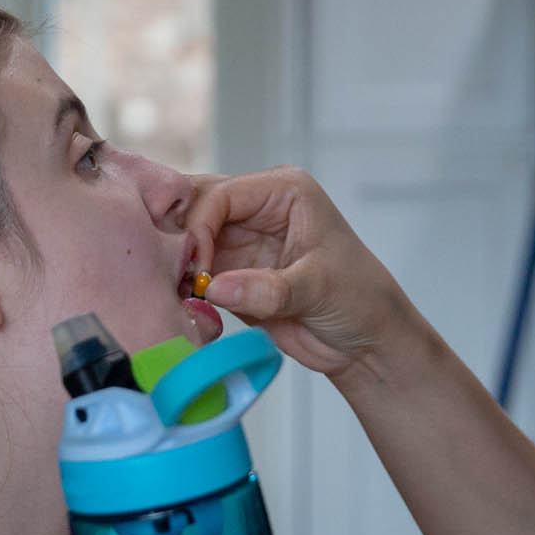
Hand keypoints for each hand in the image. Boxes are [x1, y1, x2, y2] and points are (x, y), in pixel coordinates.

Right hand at [180, 167, 413, 383]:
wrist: (365, 343)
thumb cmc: (359, 299)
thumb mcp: (317, 288)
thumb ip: (267, 289)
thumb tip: (215, 287)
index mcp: (283, 191)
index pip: (222, 194)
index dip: (200, 226)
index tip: (198, 266)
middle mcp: (257, 209)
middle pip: (196, 208)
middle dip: (179, 237)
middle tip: (169, 271)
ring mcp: (241, 241)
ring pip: (188, 240)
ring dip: (176, 263)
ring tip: (171, 289)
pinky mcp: (232, 274)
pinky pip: (193, 273)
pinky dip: (181, 286)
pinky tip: (180, 302)